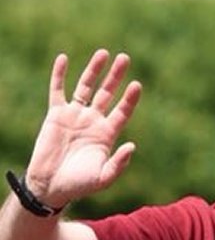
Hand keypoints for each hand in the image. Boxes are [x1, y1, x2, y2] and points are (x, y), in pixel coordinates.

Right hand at [24, 49, 141, 209]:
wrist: (51, 185)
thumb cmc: (80, 184)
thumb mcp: (104, 177)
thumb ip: (119, 163)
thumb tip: (132, 145)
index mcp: (108, 135)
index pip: (122, 111)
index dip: (130, 99)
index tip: (137, 84)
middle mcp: (93, 121)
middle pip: (107, 93)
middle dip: (116, 77)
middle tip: (125, 58)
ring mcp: (75, 116)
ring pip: (86, 87)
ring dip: (94, 70)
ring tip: (103, 53)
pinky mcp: (56, 114)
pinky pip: (57, 90)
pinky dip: (60, 74)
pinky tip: (64, 58)